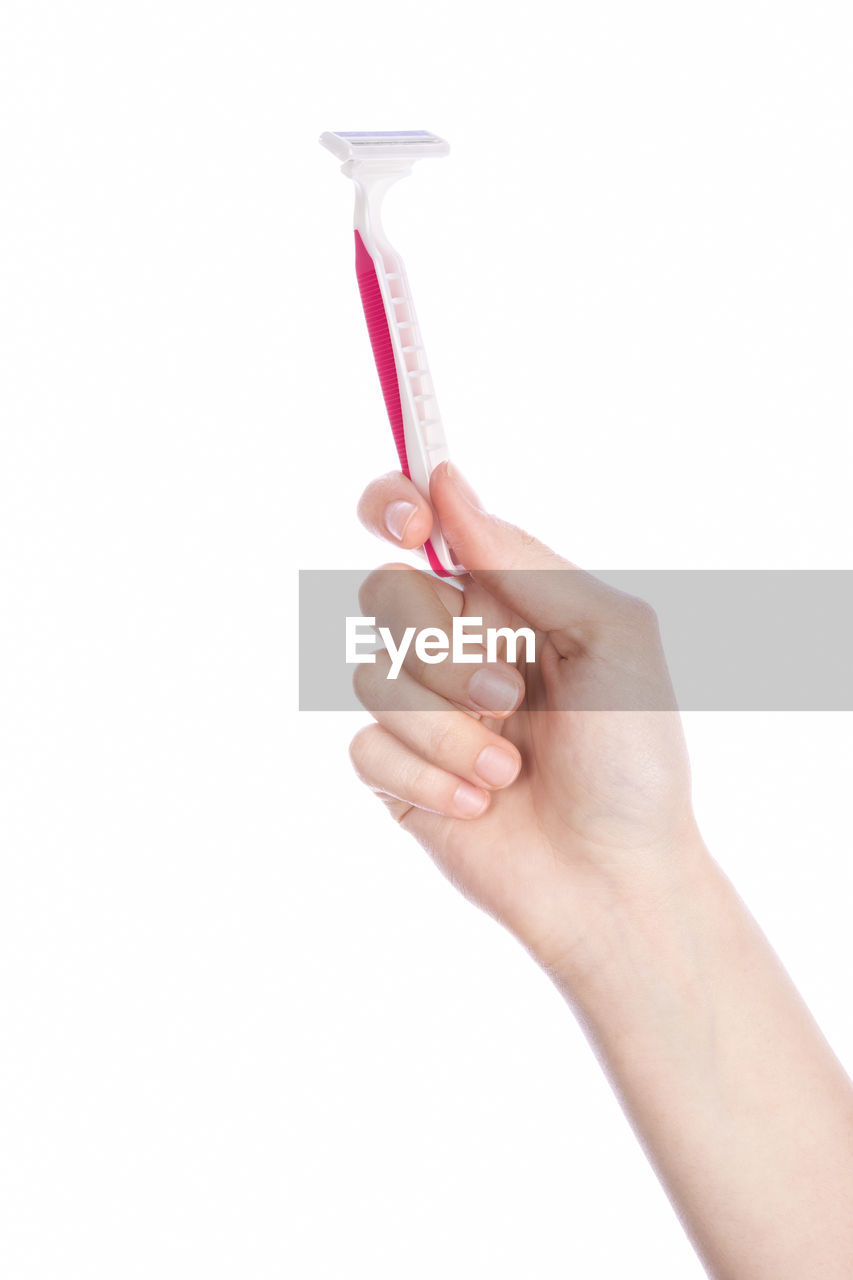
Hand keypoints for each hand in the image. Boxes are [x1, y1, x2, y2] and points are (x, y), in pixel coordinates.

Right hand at [350, 462, 704, 975]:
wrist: (616, 879)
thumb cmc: (633, 758)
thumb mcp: (613, 637)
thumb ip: (529, 561)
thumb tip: (449, 483)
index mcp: (506, 600)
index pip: (421, 522)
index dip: (395, 505)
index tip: (413, 526)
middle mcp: (455, 645)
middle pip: (382, 592)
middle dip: (444, 649)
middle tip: (510, 696)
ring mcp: (421, 710)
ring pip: (371, 675)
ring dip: (448, 729)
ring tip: (508, 772)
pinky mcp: (396, 773)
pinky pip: (366, 746)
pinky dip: (430, 778)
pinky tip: (480, 807)